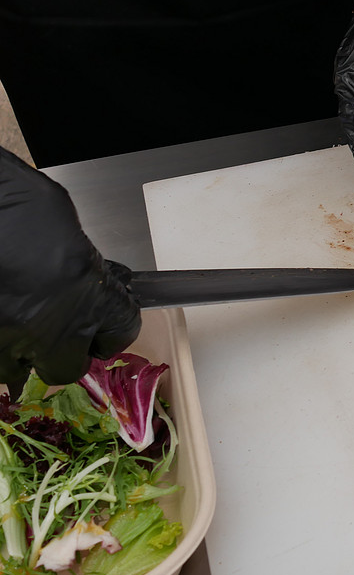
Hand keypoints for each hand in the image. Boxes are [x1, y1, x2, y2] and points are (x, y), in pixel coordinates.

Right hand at [0, 149, 139, 395]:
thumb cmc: (13, 201)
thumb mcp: (62, 224)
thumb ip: (80, 260)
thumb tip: (84, 271)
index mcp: (87, 293)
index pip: (122, 329)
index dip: (116, 327)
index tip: (110, 324)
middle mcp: (49, 326)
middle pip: (69, 367)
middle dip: (67, 351)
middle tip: (59, 332)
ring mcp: (5, 339)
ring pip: (18, 373)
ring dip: (21, 355)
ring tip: (18, 328)